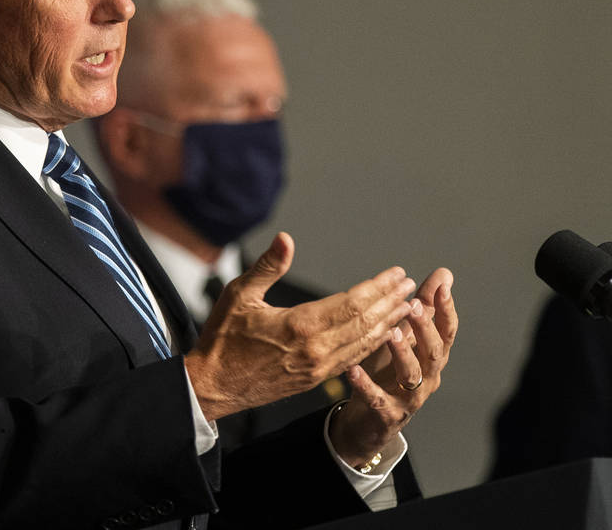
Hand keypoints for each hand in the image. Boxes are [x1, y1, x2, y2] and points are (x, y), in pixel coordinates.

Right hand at [184, 233, 415, 421]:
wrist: (213, 386)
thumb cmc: (222, 338)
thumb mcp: (238, 295)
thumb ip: (268, 266)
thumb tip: (286, 238)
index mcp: (299, 326)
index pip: (352, 303)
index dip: (378, 287)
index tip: (397, 274)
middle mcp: (316, 349)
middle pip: (366, 322)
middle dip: (392, 302)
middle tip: (411, 286)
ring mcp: (318, 368)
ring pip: (365, 343)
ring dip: (389, 323)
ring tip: (408, 307)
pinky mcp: (316, 379)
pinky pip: (354, 359)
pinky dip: (374, 344)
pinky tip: (385, 335)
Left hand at [328, 267, 457, 466]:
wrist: (370, 419)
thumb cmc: (389, 372)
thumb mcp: (405, 337)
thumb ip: (423, 308)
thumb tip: (443, 274)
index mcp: (432, 356)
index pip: (446, 331)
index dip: (446, 309)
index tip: (442, 285)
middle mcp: (427, 376)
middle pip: (434, 352)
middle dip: (426, 328)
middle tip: (414, 306)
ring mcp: (409, 397)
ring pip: (412, 375)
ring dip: (403, 353)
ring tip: (390, 333)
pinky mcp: (387, 413)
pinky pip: (377, 399)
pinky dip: (365, 384)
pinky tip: (353, 369)